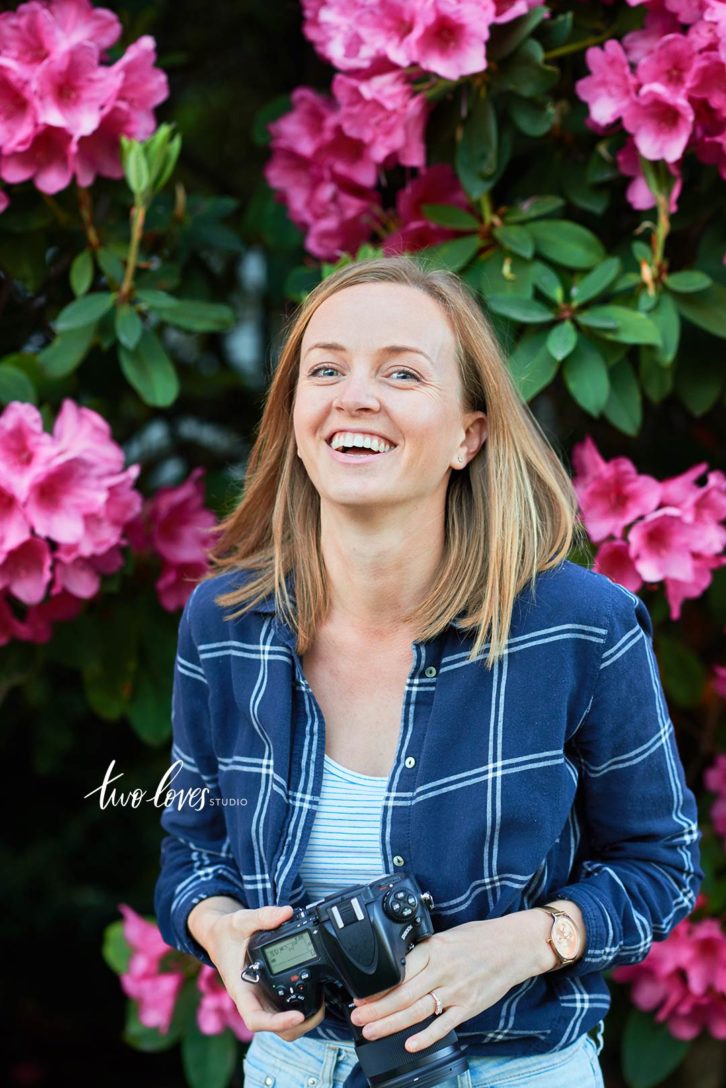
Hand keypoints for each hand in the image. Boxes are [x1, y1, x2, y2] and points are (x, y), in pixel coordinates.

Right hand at [201, 902, 325, 1040]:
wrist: (221, 936)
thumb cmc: (228, 933)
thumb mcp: (241, 920)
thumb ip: (263, 916)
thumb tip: (286, 913)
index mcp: (240, 989)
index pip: (255, 1019)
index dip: (276, 1023)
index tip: (297, 1016)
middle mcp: (251, 999)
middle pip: (274, 1028)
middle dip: (297, 1026)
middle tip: (319, 1009)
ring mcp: (261, 998)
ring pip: (281, 1024)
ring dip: (302, 1021)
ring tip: (320, 1003)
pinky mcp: (269, 993)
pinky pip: (284, 1009)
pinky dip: (301, 1007)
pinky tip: (314, 993)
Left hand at [349, 912, 550, 1053]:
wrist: (513, 946)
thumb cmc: (479, 939)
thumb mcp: (445, 936)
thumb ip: (423, 952)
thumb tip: (398, 968)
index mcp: (434, 949)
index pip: (398, 971)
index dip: (377, 987)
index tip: (359, 996)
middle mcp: (443, 970)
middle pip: (402, 993)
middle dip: (375, 1008)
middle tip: (357, 1018)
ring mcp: (456, 990)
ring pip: (417, 1010)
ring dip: (390, 1023)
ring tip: (370, 1031)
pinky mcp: (468, 1006)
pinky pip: (444, 1025)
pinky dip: (426, 1036)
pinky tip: (409, 1044)